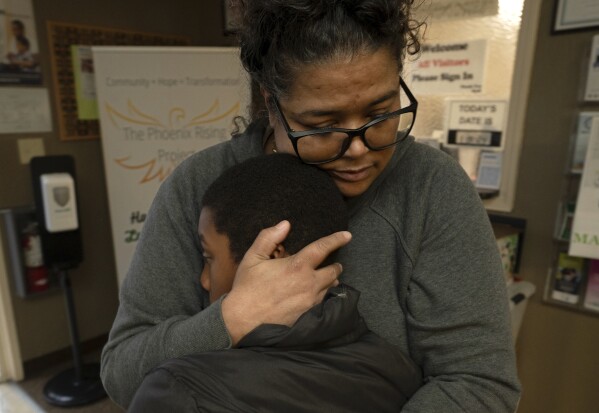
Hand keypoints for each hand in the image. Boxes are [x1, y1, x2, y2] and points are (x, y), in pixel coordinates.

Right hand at [221, 220, 350, 344]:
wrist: (243, 320)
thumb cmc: (247, 287)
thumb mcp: (253, 257)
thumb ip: (269, 237)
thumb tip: (285, 224)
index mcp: (297, 266)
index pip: (323, 248)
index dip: (336, 240)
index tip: (347, 236)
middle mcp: (309, 283)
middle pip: (333, 271)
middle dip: (335, 266)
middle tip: (334, 264)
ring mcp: (310, 301)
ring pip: (330, 288)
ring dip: (330, 281)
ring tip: (326, 279)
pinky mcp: (308, 315)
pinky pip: (323, 302)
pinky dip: (323, 296)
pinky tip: (316, 295)